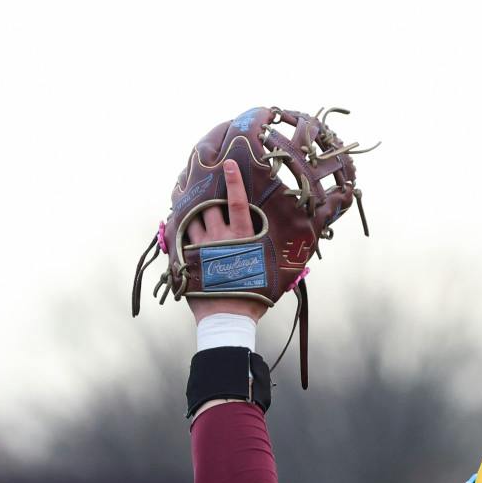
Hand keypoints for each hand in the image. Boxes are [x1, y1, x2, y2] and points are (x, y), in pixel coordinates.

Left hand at [188, 159, 269, 322]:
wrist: (228, 318)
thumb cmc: (255, 297)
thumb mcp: (274, 274)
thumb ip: (280, 256)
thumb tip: (305, 248)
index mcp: (243, 237)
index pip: (236, 202)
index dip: (233, 181)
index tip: (227, 163)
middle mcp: (220, 237)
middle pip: (208, 205)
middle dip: (204, 191)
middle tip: (198, 176)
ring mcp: (201, 247)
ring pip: (190, 218)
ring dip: (187, 207)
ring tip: (182, 194)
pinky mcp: (188, 259)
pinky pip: (179, 236)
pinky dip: (178, 227)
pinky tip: (176, 221)